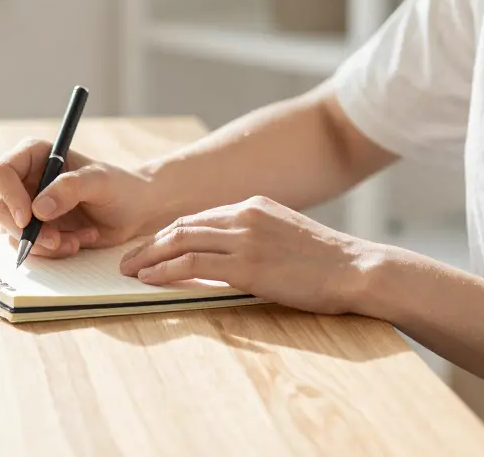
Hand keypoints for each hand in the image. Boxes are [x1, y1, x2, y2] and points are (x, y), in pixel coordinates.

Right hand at [0, 138, 158, 258]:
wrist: (134, 211)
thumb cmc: (120, 187)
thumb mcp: (100, 182)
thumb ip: (70, 188)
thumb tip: (38, 209)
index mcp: (34, 155)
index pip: (0, 172)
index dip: (9, 196)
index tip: (30, 218)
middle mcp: (25, 180)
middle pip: (0, 207)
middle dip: (27, 230)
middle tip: (57, 240)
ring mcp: (28, 206)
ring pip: (12, 232)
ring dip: (44, 244)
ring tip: (78, 240)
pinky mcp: (36, 230)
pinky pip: (30, 247)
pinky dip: (53, 252)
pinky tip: (79, 241)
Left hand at [118, 196, 378, 314]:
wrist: (355, 269)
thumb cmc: (324, 262)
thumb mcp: (284, 235)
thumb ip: (254, 236)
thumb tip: (226, 256)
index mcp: (253, 205)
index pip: (199, 218)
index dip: (170, 233)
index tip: (152, 247)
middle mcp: (244, 215)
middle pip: (182, 226)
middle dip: (151, 243)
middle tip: (128, 258)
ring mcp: (244, 239)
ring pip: (181, 241)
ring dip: (150, 256)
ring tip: (131, 270)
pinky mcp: (246, 265)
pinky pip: (193, 264)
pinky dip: (166, 270)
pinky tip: (151, 278)